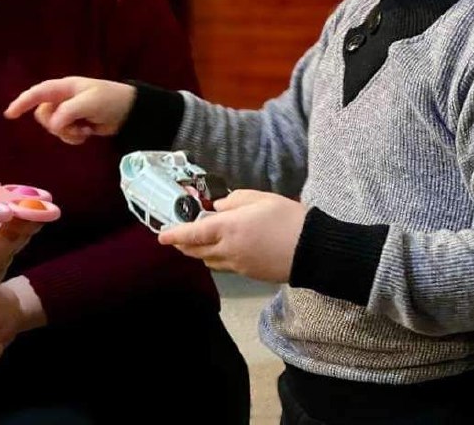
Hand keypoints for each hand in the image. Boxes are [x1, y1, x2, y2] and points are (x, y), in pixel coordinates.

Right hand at [4, 77, 136, 145]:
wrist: (129, 111)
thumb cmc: (110, 100)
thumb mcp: (89, 103)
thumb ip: (68, 112)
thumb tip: (53, 125)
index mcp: (64, 88)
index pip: (38, 93)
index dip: (22, 102)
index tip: (10, 115)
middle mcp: (63, 99)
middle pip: (43, 115)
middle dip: (56, 125)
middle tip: (74, 126)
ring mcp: (68, 112)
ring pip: (53, 127)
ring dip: (67, 133)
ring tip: (85, 130)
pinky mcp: (75, 124)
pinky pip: (64, 134)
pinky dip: (74, 137)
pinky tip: (88, 133)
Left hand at [158, 190, 306, 282]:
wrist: (311, 250)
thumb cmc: (287, 219)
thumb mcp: (260, 198)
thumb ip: (234, 200)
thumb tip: (218, 206)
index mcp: (228, 228)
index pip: (193, 233)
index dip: (175, 234)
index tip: (162, 235)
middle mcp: (228, 250)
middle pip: (196, 251)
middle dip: (183, 245)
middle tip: (176, 238)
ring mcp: (238, 265)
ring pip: (209, 261)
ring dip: (199, 252)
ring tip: (197, 242)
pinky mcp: (248, 274)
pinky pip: (224, 267)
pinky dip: (215, 258)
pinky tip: (222, 250)